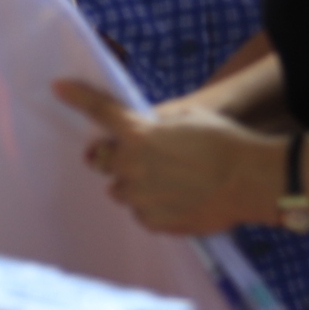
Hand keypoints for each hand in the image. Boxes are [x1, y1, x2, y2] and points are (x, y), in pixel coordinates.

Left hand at [54, 80, 282, 234]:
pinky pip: (140, 213)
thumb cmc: (224, 142)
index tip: (58, 88)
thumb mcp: (188, 118)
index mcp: (139, 134)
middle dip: (114, 158)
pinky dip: (151, 207)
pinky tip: (177, 200)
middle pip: (102, 161)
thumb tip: (143, 131)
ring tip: (168, 183)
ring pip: (120, 191)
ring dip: (134, 185)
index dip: (77, 98)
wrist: (250, 181)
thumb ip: (156, 124)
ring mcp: (140, 197)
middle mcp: (132, 165)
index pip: (100, 112)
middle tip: (140, 159)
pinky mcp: (153, 221)